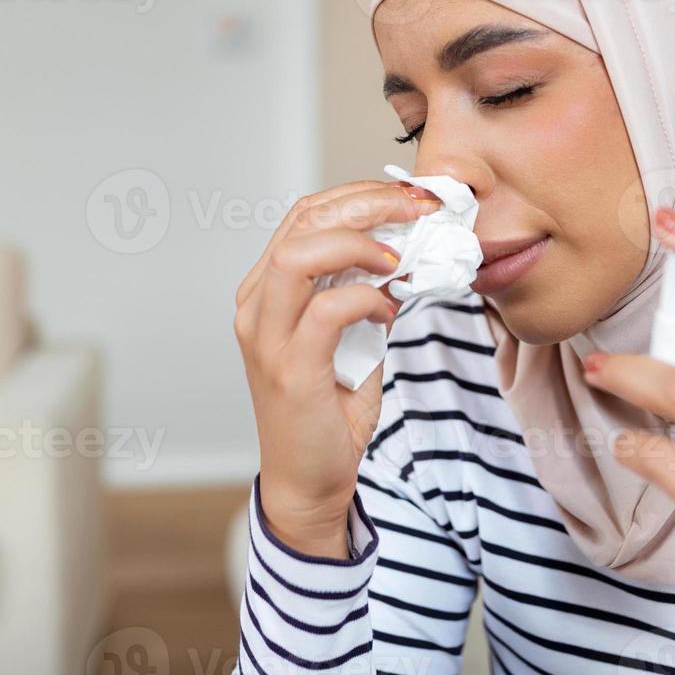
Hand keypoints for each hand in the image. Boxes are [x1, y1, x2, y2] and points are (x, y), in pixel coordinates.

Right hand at [233, 179, 440, 556]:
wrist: (309, 481)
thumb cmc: (328, 409)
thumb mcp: (350, 336)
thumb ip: (365, 293)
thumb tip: (407, 253)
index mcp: (267, 291)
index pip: (305, 214)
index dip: (359, 194)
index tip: (410, 195)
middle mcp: (257, 306)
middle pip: (302, 220)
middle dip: (368, 202)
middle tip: (418, 206)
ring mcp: (267, 338)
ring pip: (300, 254)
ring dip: (360, 242)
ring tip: (399, 257)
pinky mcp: (290, 370)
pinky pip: (326, 310)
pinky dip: (366, 298)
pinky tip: (389, 310)